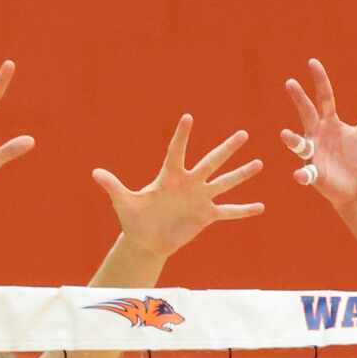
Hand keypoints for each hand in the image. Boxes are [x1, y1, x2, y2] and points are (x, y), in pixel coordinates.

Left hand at [94, 115, 264, 257]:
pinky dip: (243, 210)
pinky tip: (261, 207)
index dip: (182, 136)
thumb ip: (114, 187)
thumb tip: (95, 173)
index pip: (177, 151)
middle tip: (243, 134)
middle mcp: (189, 183)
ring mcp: (200, 198)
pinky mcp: (206, 216)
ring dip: (242, 174)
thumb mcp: (123, 203)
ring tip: (259, 163)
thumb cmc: (134, 219)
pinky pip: (228, 212)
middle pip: (211, 162)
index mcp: (169, 176)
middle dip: (227, 149)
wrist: (147, 240)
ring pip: (225, 183)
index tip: (188, 118)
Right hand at [280, 59, 356, 208]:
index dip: (319, 80)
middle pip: (307, 114)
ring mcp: (314, 155)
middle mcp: (318, 136)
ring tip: (285, 135)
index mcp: (330, 123)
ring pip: (300, 145)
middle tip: (290, 82)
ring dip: (292, 140)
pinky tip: (300, 174)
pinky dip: (303, 175)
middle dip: (299, 99)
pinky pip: (306, 174)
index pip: (324, 97)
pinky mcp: (315, 176)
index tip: (312, 62)